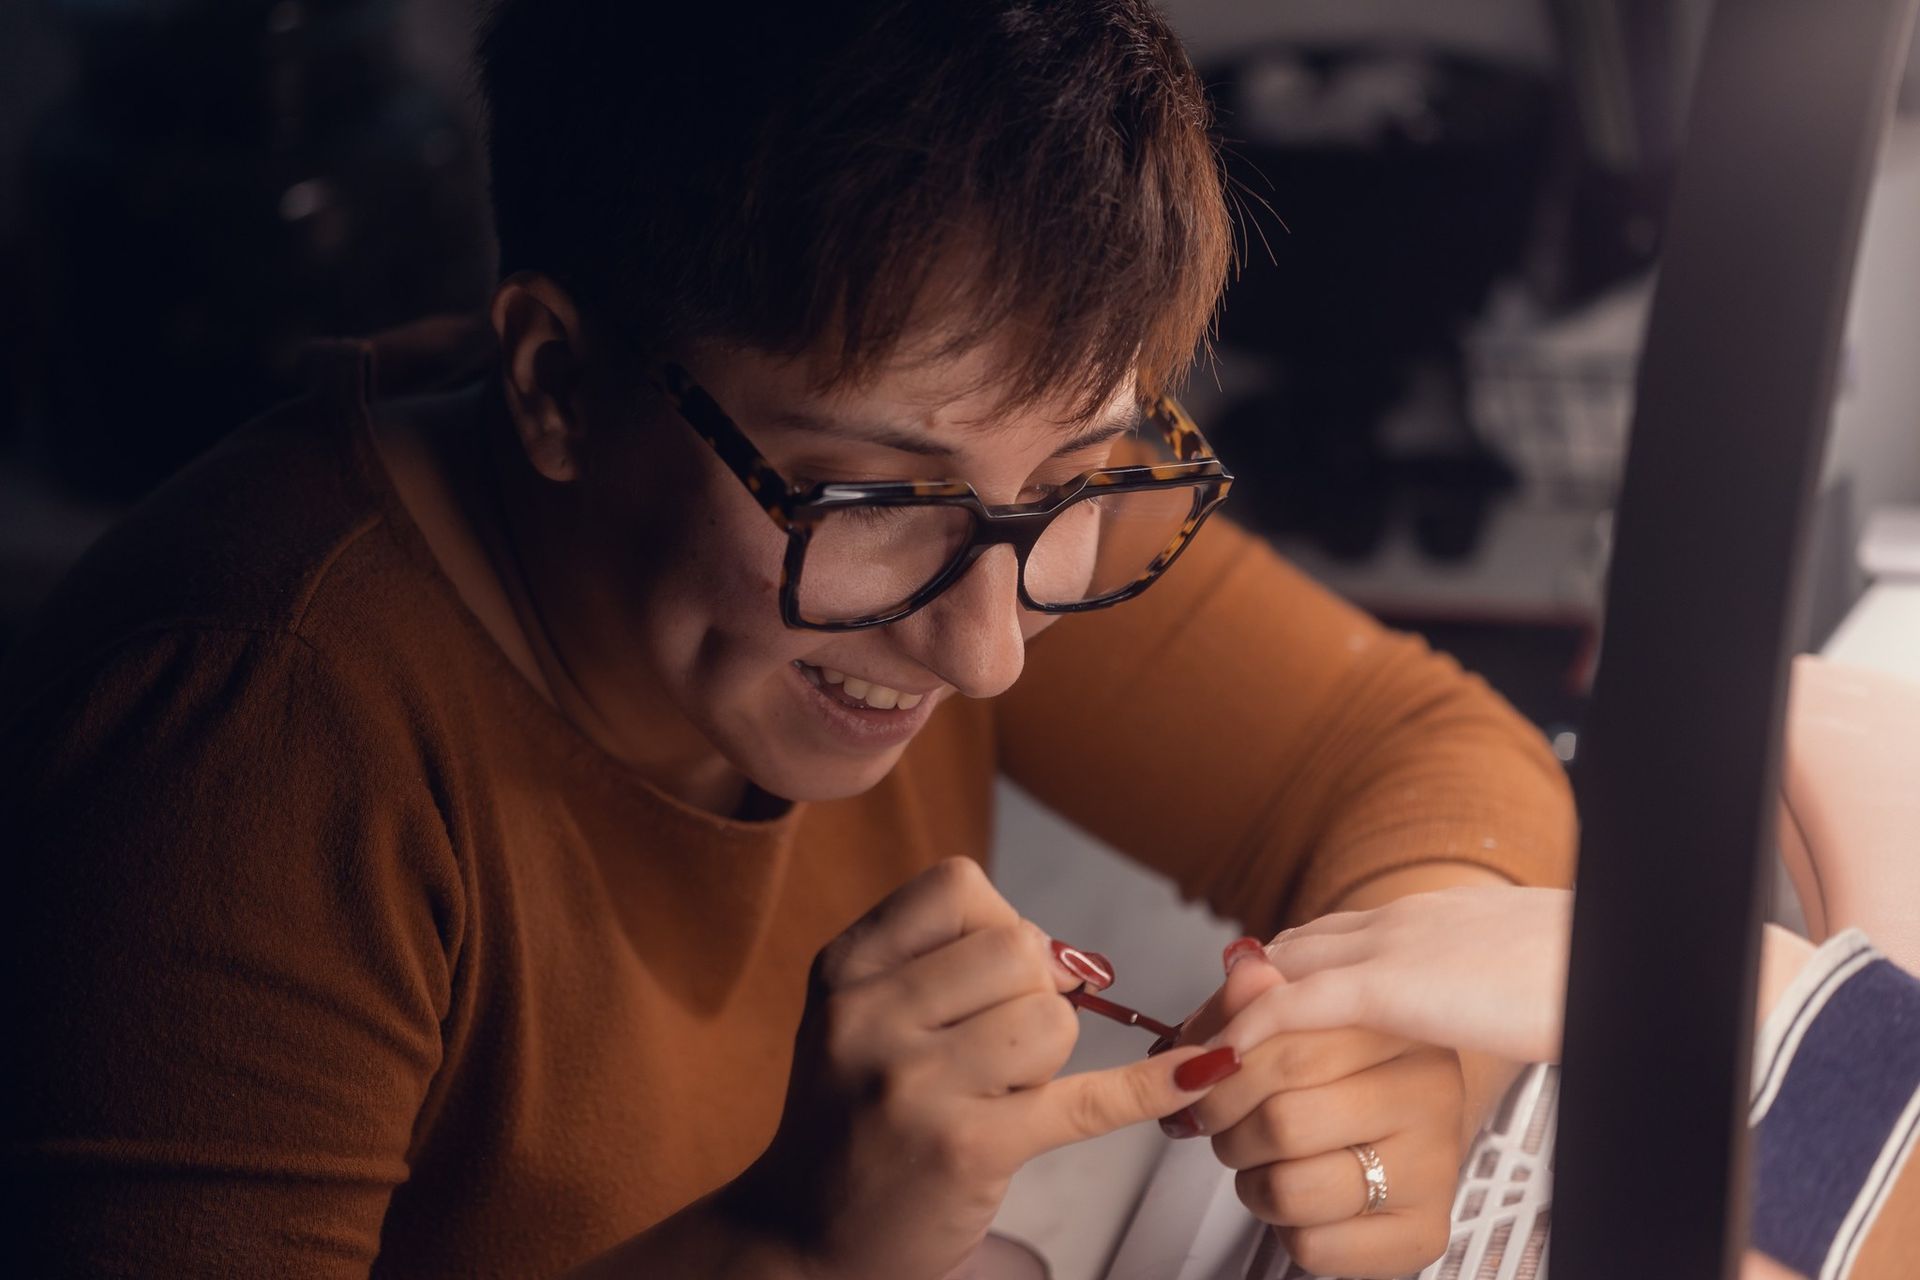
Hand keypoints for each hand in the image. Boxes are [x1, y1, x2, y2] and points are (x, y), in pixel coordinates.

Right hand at [726, 858, 1242, 1279]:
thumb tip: (1075, 959)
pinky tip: (1203, 1070)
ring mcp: (916, 1086)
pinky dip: (1155, 1085)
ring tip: (998, 1094)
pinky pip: (1088, 1101)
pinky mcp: (968, 1151)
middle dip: (1033, 992)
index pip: (959, 889)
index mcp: (845, 970)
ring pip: (1050, 1020)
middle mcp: (870, 1019)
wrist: (802, 1243)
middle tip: (998, 1048)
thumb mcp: (858, 1018)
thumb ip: (945, 966)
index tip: (995, 974)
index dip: (999, 925)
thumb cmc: (850, 1122)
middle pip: (1017, 950)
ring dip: (1047, 1057)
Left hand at [1175, 941, 1465, 1278]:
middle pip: (1282, 1120)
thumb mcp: (1294, 1011)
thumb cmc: (1342, 1060)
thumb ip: (1255, 996)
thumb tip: (1245, 972)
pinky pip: (1313, 1245)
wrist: (1405, 1115)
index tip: (1197, 1069)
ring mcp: (1432, 1167)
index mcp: (1397, 1024)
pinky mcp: (1421, 1231)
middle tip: (1218, 1119)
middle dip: (1225, 1126)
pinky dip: (1282, 1226)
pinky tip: (1298, 1194)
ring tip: (1258, 1157)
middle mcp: (1429, 1092)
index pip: (1289, 1042)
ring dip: (1249, 1179)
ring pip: (1292, 1188)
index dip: (1221, 1062)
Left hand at [1221, 887, 1572, 1064]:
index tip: (1223, 1019)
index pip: (1308, 947)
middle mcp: (1391, 925)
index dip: (1256, 984)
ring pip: (1274, 979)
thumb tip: (1440, 1013)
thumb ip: (1447, 988)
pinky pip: (1300, 1005)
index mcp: (1416, 923)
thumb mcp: (1496, 979)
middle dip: (1223, 1005)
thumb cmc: (1576, 973)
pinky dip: (1253, 1031)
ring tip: (1193, 1067)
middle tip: (1188, 1047)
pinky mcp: (1397, 982)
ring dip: (1226, 1024)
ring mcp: (1390, 947)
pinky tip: (1226, 1061)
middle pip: (1275, 957)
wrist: (1618, 950)